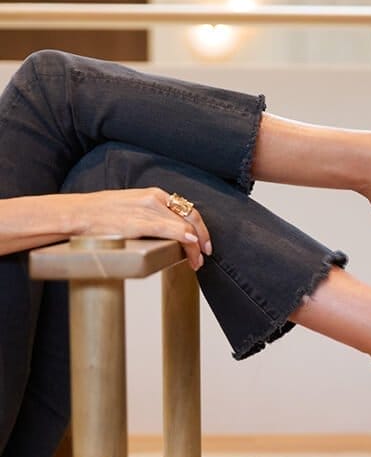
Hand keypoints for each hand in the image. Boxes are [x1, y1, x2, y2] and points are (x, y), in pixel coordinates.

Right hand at [74, 188, 211, 270]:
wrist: (78, 214)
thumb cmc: (100, 214)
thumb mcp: (131, 208)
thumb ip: (150, 215)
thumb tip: (165, 232)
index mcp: (153, 194)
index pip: (187, 209)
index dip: (200, 227)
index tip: (202, 242)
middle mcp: (154, 198)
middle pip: (191, 216)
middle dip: (203, 237)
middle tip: (206, 253)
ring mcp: (148, 210)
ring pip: (185, 226)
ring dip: (195, 247)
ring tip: (196, 262)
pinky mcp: (140, 222)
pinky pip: (171, 230)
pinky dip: (185, 238)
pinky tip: (191, 246)